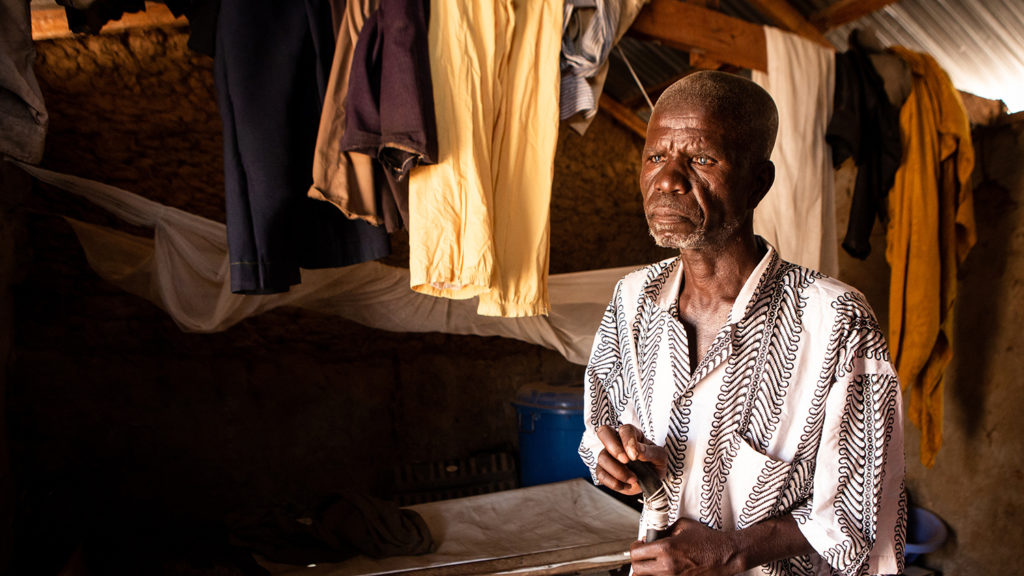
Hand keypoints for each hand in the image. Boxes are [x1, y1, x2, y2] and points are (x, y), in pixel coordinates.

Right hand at [594, 424, 666, 494]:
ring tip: (633, 479)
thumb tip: (637, 450)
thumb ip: (650, 452)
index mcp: (632, 434)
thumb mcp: (660, 457)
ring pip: (602, 457)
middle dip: (614, 448)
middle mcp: (617, 442)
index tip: (635, 456)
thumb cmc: (655, 463)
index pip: (625, 430)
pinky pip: (600, 474)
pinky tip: (626, 485)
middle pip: (604, 432)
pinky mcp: (604, 470)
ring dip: (618, 471)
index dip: (628, 441)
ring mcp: (608, 455)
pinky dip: (613, 482)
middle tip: (625, 461)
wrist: (652, 481)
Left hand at [629, 517, 743, 575]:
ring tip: (653, 563)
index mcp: (666, 548)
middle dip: (638, 561)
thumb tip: (651, 537)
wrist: (725, 555)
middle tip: (644, 556)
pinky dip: (659, 575)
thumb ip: (664, 530)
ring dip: (647, 570)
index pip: (635, 554)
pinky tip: (663, 568)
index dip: (635, 548)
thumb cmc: (707, 540)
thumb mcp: (682, 526)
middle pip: (637, 570)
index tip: (640, 545)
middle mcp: (667, 566)